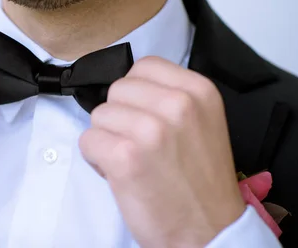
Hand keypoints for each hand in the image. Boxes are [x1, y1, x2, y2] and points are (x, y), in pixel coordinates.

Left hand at [79, 57, 245, 247]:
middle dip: (120, 117)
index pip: (144, 66)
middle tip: (139, 144)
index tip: (144, 114)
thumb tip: (130, 86)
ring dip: (108, 138)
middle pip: (118, 89)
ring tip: (133, 160)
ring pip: (99, 114)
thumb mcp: (203, 123)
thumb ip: (171, 96)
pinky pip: (88, 140)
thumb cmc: (201, 184)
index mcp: (199, 91)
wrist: (210, 233)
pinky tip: (120, 173)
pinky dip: (96, 159)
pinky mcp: (126, 157)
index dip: (136, 93)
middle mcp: (177, 105)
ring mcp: (150, 130)